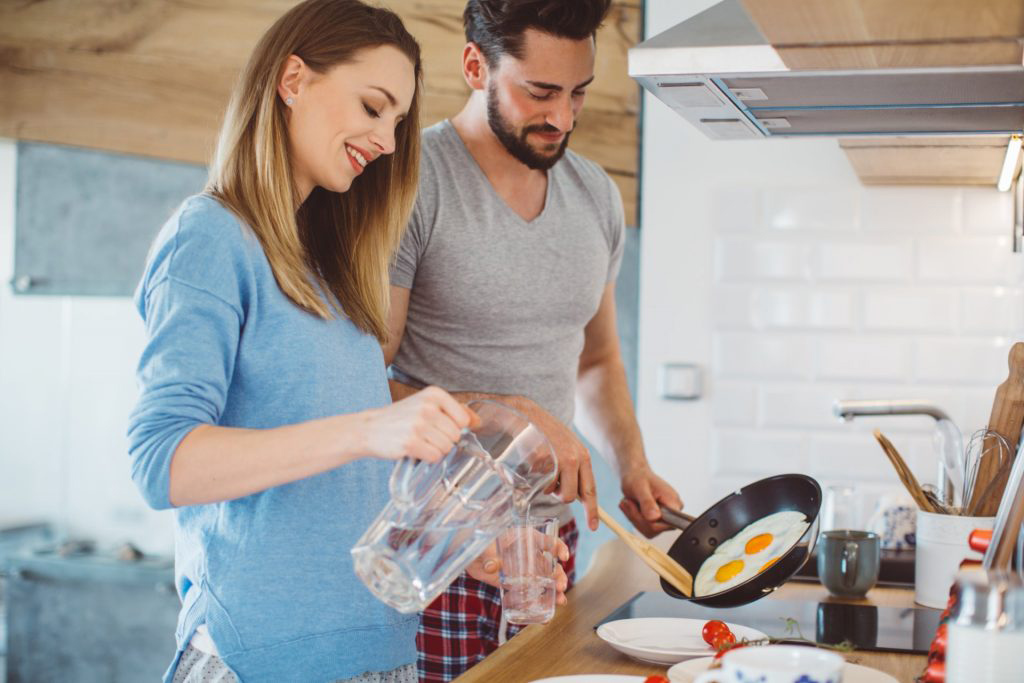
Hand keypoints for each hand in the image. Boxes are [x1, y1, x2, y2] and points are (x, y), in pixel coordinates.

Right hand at [362, 386, 476, 461]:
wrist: (369, 428)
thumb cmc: (400, 418)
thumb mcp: (426, 405)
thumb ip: (454, 411)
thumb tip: (478, 421)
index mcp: (434, 394)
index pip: (463, 419)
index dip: (453, 427)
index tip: (437, 425)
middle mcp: (427, 407)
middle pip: (456, 435)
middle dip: (443, 440)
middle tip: (424, 435)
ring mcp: (418, 425)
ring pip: (446, 447)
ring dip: (435, 449)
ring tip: (418, 441)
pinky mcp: (410, 443)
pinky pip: (434, 457)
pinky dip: (426, 457)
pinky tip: (414, 449)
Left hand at [467, 539, 570, 606]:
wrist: (471, 556)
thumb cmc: (481, 543)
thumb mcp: (485, 547)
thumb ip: (489, 556)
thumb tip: (492, 567)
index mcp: (526, 539)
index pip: (548, 541)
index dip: (558, 547)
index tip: (563, 557)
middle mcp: (530, 555)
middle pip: (550, 565)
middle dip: (558, 576)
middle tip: (560, 587)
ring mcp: (525, 571)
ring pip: (545, 581)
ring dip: (554, 591)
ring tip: (560, 601)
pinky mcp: (517, 584)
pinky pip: (531, 594)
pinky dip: (537, 604)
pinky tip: (544, 616)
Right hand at [525, 406, 598, 531]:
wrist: (526, 414)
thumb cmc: (546, 433)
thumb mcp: (567, 448)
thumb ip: (575, 469)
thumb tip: (575, 495)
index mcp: (583, 457)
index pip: (590, 489)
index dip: (592, 511)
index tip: (594, 527)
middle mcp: (573, 459)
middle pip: (569, 496)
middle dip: (558, 495)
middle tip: (550, 481)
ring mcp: (557, 460)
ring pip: (552, 491)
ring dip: (545, 486)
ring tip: (541, 466)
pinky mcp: (540, 461)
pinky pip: (537, 482)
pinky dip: (533, 477)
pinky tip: (531, 460)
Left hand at [618, 465, 683, 537]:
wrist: (635, 475)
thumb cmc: (638, 477)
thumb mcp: (640, 488)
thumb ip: (647, 503)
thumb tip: (655, 517)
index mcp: (674, 502)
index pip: (668, 524)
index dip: (650, 521)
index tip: (639, 507)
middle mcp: (673, 511)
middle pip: (655, 529)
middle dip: (638, 517)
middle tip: (629, 502)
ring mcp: (666, 517)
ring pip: (649, 530)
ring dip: (634, 517)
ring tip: (629, 502)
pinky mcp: (658, 520)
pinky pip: (646, 528)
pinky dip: (635, 519)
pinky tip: (632, 507)